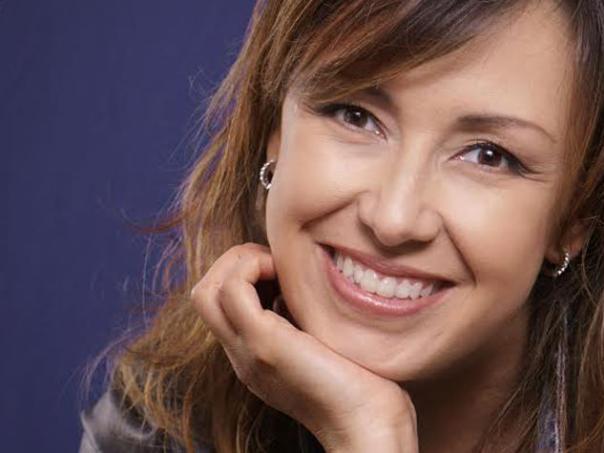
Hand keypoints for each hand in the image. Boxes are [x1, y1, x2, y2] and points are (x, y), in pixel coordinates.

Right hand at [191, 242, 418, 451]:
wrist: (368, 426)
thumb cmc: (359, 383)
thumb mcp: (318, 344)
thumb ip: (300, 321)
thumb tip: (297, 287)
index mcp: (253, 352)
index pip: (218, 302)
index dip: (243, 272)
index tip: (281, 269)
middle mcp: (241, 353)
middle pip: (203, 294)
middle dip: (234, 262)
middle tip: (274, 262)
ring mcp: (247, 350)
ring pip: (206, 291)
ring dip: (240, 262)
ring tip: (277, 268)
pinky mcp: (264, 344)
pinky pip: (232, 290)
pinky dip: (251, 266)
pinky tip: (285, 274)